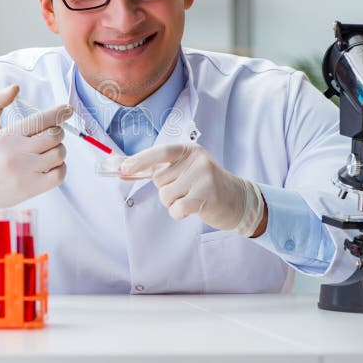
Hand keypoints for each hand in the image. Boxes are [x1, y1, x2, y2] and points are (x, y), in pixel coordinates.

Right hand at [0, 84, 72, 208]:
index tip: (67, 109)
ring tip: (50, 149)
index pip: (40, 120)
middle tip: (54, 133)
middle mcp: (15, 154)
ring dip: (59, 149)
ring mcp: (23, 173)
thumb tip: (16, 87)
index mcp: (6, 136)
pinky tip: (51, 165)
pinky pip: (58, 175)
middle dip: (58, 132)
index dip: (58, 112)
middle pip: (54, 137)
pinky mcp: (30, 189)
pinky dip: (61, 168)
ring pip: (58, 155)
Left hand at [120, 143, 265, 236]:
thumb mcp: (187, 168)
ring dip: (173, 202)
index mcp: (189, 150)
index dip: (140, 160)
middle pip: (159, 180)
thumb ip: (160, 168)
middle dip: (165, 189)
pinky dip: (178, 213)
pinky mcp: (206, 198)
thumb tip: (125, 170)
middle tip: (185, 189)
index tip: (123, 168)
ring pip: (165, 196)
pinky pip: (176, 209)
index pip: (160, 152)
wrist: (238, 200)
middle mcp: (197, 161)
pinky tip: (193, 209)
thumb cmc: (205, 184)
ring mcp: (203, 179)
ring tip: (191, 198)